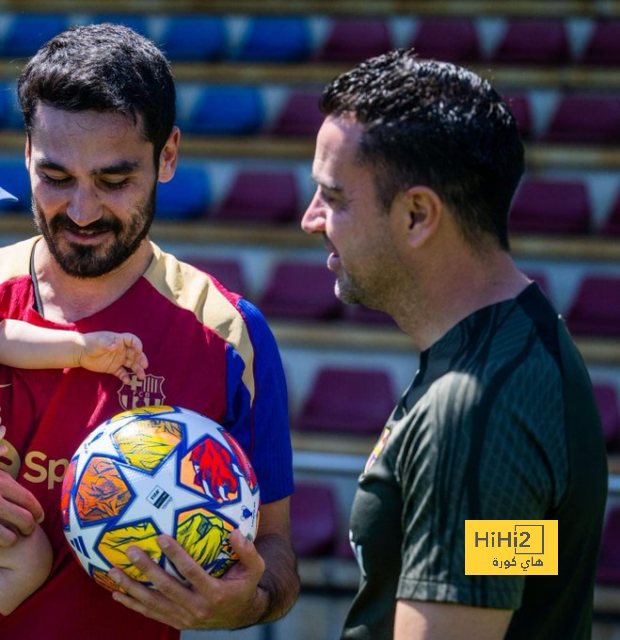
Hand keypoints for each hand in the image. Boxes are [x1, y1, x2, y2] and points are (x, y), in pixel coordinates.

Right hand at [0, 464, 43, 545]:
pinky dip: (3, 543)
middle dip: (29, 526)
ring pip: (10, 537)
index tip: (40, 518)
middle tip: (29, 530)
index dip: (37, 511)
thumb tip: (5, 446)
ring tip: (12, 538)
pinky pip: (0, 541)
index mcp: (0, 481)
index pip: (27, 500)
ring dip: (13, 539)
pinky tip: (0, 541)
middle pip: (24, 519)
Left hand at [79, 332, 148, 383]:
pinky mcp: (113, 368)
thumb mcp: (98, 341)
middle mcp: (122, 350)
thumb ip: (108, 343)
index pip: (132, 340)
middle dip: (141, 359)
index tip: (139, 350)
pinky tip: (127, 381)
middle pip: (135, 354)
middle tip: (145, 365)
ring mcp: (118, 359)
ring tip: (141, 377)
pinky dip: (125, 377)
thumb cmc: (89, 343)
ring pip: (131, 364)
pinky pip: (122, 373)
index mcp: (119, 340)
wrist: (79, 352)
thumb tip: (117, 346)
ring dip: (137, 370)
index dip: (137, 344)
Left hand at [109, 529, 267, 629]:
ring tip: (114, 571)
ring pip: (154, 603)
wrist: (241, 614)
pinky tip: (117, 593)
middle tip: (132, 550)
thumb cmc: (245, 584)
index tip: (162, 537)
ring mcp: (184, 617)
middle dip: (147, 569)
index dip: (176, 555)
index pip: (192, 572)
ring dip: (132, 587)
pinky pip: (151, 613)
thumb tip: (236, 533)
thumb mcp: (255, 568)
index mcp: (215, 592)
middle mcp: (197, 607)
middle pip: (167, 587)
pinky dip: (133, 604)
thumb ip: (248, 551)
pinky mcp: (176, 622)